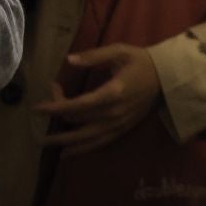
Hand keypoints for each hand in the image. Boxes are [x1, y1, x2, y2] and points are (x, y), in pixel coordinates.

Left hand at [36, 42, 160, 155]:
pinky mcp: (122, 129)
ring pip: (85, 137)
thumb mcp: (120, 51)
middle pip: (78, 119)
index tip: (37, 107)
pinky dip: (81, 149)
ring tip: (45, 141)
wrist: (168, 77)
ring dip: (64, 140)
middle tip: (45, 106)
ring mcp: (118, 123)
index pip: (77, 104)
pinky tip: (67, 153)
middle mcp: (114, 112)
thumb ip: (94, 56)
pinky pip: (98, 143)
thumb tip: (69, 60)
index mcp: (113, 92)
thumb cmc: (142, 61)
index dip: (54, 107)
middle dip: (57, 113)